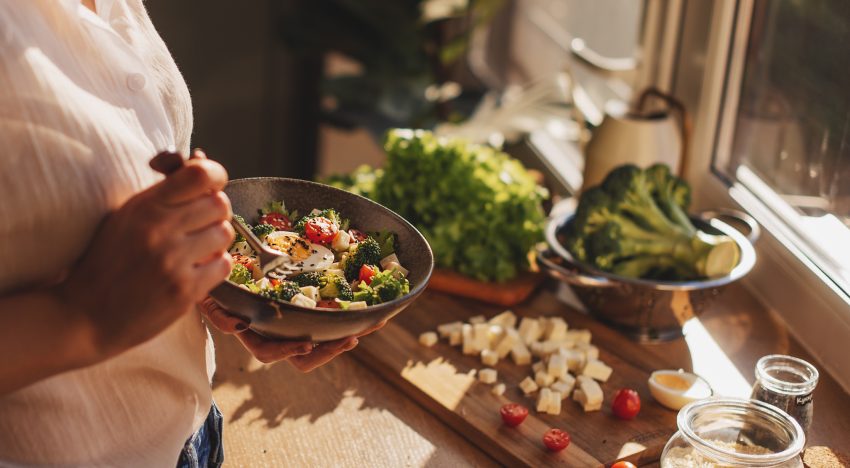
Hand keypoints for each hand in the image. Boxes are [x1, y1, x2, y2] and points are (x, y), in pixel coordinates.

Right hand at [59, 150, 233, 359]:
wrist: (84, 316)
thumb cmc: (107, 261)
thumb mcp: (126, 215)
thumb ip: (163, 189)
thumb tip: (201, 157)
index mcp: (144, 206)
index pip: (202, 174)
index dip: (214, 176)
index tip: (207, 186)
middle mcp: (160, 230)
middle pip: (220, 203)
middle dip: (214, 212)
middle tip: (198, 224)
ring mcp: (174, 261)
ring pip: (225, 232)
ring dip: (215, 241)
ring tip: (194, 249)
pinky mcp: (185, 290)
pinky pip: (223, 264)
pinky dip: (213, 267)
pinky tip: (194, 271)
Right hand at [198, 297, 385, 371]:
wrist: (225, 275)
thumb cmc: (216, 288)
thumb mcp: (211, 300)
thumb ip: (220, 315)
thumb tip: (241, 327)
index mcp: (255, 334)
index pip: (270, 352)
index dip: (288, 351)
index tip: (306, 343)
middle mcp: (278, 334)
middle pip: (305, 357)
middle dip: (329, 351)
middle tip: (350, 340)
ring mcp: (296, 325)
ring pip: (324, 342)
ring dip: (348, 336)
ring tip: (371, 325)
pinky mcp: (311, 313)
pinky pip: (333, 322)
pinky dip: (353, 319)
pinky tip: (374, 314)